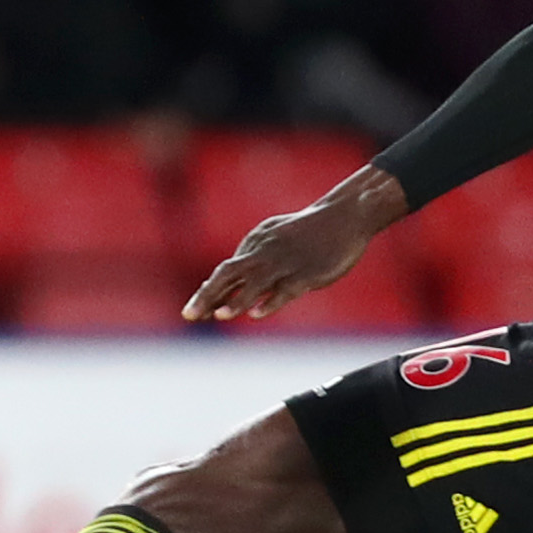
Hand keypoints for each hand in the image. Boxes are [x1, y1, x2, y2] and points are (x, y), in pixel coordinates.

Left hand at [184, 166, 407, 322]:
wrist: (344, 216)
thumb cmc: (307, 230)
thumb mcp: (273, 236)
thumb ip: (252, 257)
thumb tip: (230, 281)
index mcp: (255, 243)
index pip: (225, 272)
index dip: (207, 293)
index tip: (192, 312)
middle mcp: (264, 252)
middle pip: (229, 274)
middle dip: (207, 295)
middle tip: (188, 315)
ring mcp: (286, 263)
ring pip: (256, 283)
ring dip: (237, 300)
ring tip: (220, 316)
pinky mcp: (307, 273)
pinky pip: (286, 289)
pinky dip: (271, 301)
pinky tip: (256, 314)